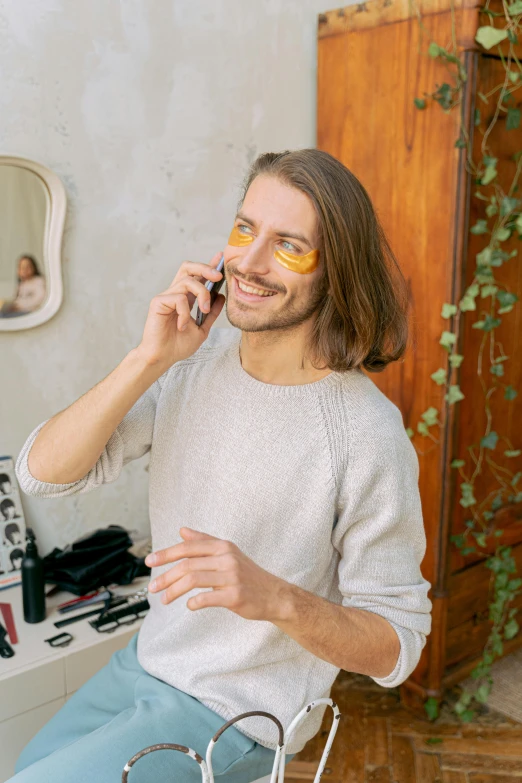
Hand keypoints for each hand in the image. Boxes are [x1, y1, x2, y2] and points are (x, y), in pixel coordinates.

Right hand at [135, 252, 224, 369]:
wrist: (163, 358)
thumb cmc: (178, 345)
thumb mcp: (202, 329)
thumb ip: (211, 313)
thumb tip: (221, 296)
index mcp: (186, 298)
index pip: (197, 275)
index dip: (208, 265)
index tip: (220, 257)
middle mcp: (175, 293)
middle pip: (188, 267)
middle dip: (205, 267)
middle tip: (218, 276)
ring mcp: (166, 296)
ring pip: (187, 281)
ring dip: (201, 294)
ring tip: (204, 311)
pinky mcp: (158, 302)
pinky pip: (178, 298)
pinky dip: (185, 312)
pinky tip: (182, 326)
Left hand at [146, 528, 290, 621]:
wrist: (274, 595)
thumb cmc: (248, 574)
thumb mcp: (227, 553)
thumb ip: (204, 541)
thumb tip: (182, 530)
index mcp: (222, 546)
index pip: (188, 548)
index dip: (166, 554)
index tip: (150, 562)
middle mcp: (227, 558)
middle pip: (188, 565)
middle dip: (166, 576)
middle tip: (153, 587)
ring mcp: (232, 577)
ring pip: (193, 580)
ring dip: (174, 591)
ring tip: (164, 600)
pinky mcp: (235, 595)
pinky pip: (207, 598)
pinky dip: (194, 602)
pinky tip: (189, 606)